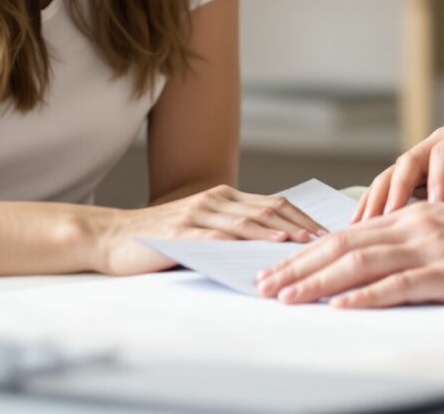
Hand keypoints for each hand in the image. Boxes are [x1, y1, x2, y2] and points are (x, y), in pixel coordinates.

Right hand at [92, 185, 327, 275]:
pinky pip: (224, 234)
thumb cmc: (158, 238)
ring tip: (310, 241)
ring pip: (251, 219)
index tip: (329, 230)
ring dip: (283, 231)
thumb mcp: (200, 229)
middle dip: (303, 223)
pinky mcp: (185, 231)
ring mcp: (200, 213)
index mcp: (222, 198)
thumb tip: (272, 246)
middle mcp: (215, 199)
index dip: (303, 216)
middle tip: (332, 238)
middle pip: (269, 209)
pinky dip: (250, 239)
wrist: (112, 237)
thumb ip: (230, 231)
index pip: (273, 204)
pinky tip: (268, 246)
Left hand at [255, 201, 443, 307]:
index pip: (350, 234)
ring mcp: (433, 249)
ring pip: (362, 264)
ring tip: (286, 297)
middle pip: (344, 246)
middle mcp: (417, 226)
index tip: (278, 268)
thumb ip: (417, 242)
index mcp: (416, 216)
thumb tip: (380, 260)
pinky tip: (340, 307)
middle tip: (263, 284)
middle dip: (299, 267)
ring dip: (317, 283)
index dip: (309, 252)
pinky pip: (400, 286)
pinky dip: (365, 298)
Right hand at [354, 111, 443, 220]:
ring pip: (400, 173)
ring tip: (360, 227)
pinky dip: (388, 207)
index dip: (436, 177)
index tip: (433, 205)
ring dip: (381, 199)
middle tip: (383, 220)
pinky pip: (406, 189)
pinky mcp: (437, 176)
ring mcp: (440, 156)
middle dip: (394, 189)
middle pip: (412, 158)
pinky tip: (370, 228)